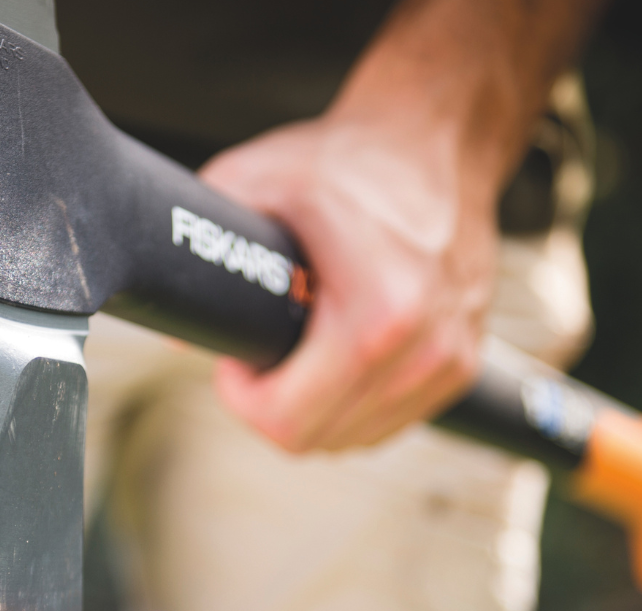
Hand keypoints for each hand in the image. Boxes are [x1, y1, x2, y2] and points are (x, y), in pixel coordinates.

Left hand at [201, 116, 498, 451]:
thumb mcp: (256, 182)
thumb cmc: (352, 158)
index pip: (288, 422)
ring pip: (354, 440)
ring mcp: (449, 362)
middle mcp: (423, 350)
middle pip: (318, 440)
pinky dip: (355, 404)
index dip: (242, 399)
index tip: (237, 361)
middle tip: (263, 354)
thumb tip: (178, 331)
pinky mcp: (462, 364)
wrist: (437, 139)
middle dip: (275, 404)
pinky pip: (390, 423)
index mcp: (379, 315)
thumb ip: (202, 247)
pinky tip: (339, 354)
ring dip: (317, 410)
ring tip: (303, 348)